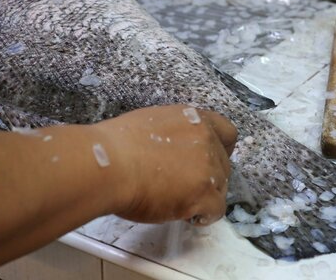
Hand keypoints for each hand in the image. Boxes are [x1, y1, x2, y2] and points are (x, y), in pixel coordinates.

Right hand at [93, 105, 236, 225]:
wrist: (108, 164)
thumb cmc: (115, 146)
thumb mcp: (150, 124)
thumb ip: (172, 135)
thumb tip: (172, 150)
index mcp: (193, 119)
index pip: (226, 132)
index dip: (220, 149)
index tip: (208, 161)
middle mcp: (206, 139)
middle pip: (223, 163)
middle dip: (208, 176)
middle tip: (185, 187)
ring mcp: (208, 167)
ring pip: (221, 188)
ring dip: (205, 196)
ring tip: (180, 203)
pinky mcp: (204, 194)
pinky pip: (216, 210)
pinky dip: (204, 215)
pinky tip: (186, 216)